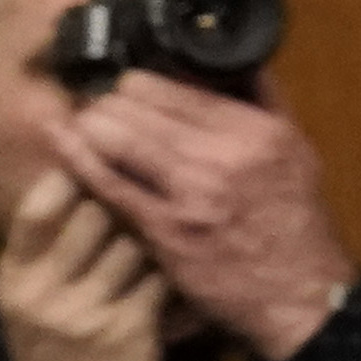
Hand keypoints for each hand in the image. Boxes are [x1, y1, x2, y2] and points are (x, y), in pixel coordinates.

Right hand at [0, 164, 169, 360]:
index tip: (103, 163)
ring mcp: (82, 311)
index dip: (74, 175)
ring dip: (156, 243)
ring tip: (160, 253)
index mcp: (14, 276)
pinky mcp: (126, 330)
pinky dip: (176, 276)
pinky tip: (179, 283)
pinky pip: (162, 278)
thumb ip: (49, 246)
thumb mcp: (33, 300)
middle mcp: (41, 291)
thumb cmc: (59, 353)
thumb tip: (79, 170)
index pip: (39, 206)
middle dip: (127, 205)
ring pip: (136, 242)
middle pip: (97, 213)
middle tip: (147, 207)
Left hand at [55, 75, 357, 360]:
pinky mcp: (166, 230)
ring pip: (124, 138)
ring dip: (94, 123)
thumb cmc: (297, 225)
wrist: (299, 294)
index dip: (143, 83)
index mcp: (259, 132)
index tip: (126, 85)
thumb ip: (265, 106)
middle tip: (94, 102)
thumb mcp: (298, 154)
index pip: (185, 89)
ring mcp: (193, 194)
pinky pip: (113, 184)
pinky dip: (82, 159)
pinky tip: (61, 140)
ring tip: (78, 119)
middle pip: (147, 108)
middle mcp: (226, 156)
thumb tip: (233, 66)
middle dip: (112, 101)